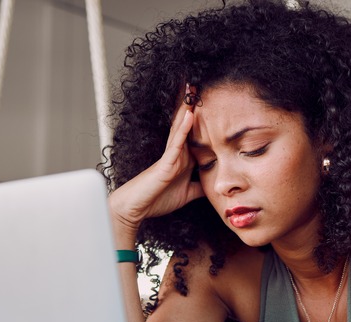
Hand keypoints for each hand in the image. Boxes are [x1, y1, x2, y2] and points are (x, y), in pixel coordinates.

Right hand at [108, 84, 204, 239]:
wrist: (136, 209)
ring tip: (193, 87)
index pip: (195, 133)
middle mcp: (177, 152)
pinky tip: (190, 114)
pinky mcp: (165, 162)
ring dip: (187, 107)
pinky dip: (184, 128)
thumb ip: (199, 187)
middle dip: (193, 103)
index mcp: (183, 157)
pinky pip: (176, 142)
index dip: (202, 116)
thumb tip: (214, 186)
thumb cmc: (156, 199)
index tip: (210, 99)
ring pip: (181, 126)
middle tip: (200, 82)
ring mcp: (170, 155)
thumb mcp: (187, 194)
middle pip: (187, 123)